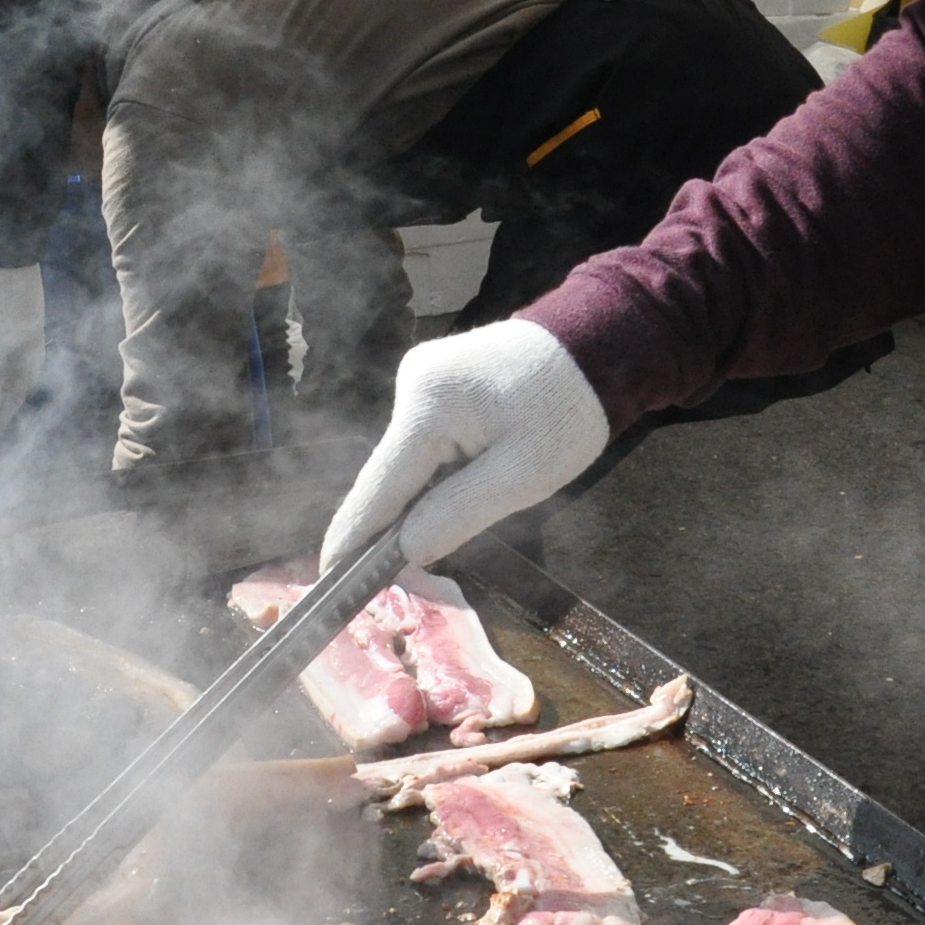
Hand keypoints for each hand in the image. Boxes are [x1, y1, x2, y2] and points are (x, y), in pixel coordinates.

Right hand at [321, 318, 608, 574]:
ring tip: (434, 536)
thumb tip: (404, 550)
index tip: (328, 581)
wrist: (597, 344)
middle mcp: (412, 385)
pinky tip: (458, 489)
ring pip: (405, 460)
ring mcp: (420, 378)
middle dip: (388, 524)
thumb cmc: (569, 411)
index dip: (353, 537)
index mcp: (429, 406)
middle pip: (388, 474)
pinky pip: (422, 441)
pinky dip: (432, 472)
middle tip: (383, 580)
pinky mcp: (434, 380)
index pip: (378, 486)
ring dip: (417, 498)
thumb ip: (459, 512)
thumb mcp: (525, 474)